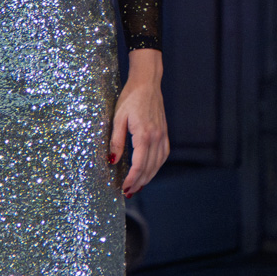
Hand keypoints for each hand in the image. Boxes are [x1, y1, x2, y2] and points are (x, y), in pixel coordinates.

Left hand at [111, 50, 167, 196]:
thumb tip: (112, 160)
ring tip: (139, 185)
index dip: (132, 178)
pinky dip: (158, 165)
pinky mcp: (164, 131)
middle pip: (150, 166)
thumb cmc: (130, 99)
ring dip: (149, 176)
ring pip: (158, 162)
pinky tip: (151, 170)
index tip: (124, 187)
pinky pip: (164, 153)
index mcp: (144, 134)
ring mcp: (162, 134)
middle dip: (139, 181)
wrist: (147, 83)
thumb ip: (116, 141)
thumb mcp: (117, 119)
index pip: (139, 164)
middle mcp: (156, 136)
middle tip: (128, 192)